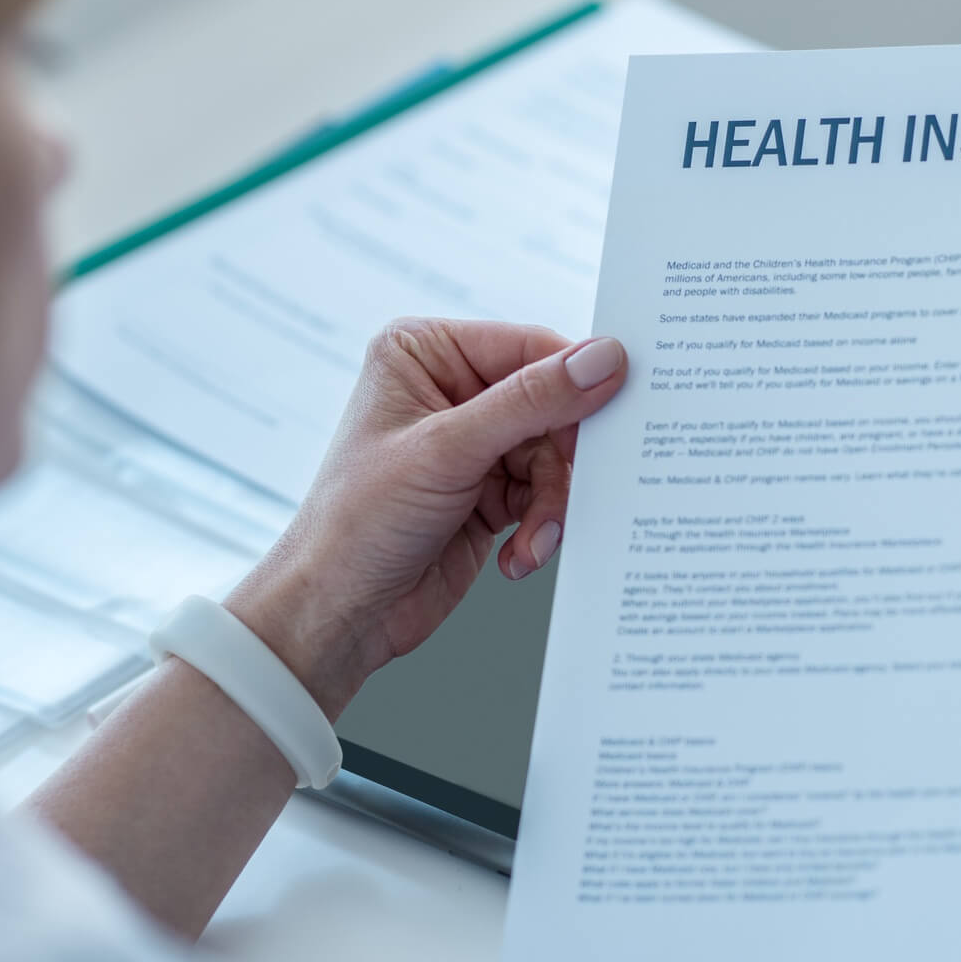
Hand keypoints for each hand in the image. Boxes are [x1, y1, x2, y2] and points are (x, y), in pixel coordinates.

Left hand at [224, 317, 626, 715]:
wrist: (339, 613)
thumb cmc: (357, 522)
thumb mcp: (448, 450)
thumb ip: (531, 402)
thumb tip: (601, 359)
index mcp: (426, 353)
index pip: (528, 347)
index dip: (576, 379)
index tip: (621, 404)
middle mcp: (450, 391)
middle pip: (551, 406)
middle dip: (561, 460)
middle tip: (569, 490)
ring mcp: (472, 445)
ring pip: (554, 458)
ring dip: (551, 505)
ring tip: (534, 539)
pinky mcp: (489, 494)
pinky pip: (545, 496)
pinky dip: (541, 528)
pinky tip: (520, 554)